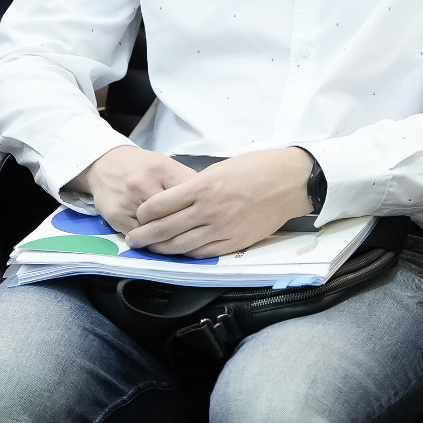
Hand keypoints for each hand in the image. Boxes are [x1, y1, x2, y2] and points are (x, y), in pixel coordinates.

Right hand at [76, 145, 198, 233]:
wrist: (106, 164)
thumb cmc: (141, 166)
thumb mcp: (166, 165)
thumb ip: (186, 181)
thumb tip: (209, 199)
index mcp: (161, 169)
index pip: (188, 195)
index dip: (199, 208)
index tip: (206, 217)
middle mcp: (143, 184)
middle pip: (172, 215)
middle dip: (186, 225)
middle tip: (196, 232)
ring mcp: (128, 202)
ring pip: (156, 229)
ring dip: (169, 236)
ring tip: (179, 239)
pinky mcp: (116, 217)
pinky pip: (139, 236)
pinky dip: (151, 241)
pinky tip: (159, 241)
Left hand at [124, 148, 312, 257]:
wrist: (289, 181)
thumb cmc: (256, 168)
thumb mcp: (219, 168)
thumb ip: (196, 186)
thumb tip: (175, 199)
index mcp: (202, 187)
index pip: (159, 205)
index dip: (144, 213)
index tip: (138, 215)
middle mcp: (208, 211)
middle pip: (165, 229)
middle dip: (144, 236)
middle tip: (133, 240)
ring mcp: (221, 229)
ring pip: (181, 246)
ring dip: (161, 250)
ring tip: (150, 250)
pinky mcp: (234, 242)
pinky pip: (203, 253)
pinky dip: (186, 255)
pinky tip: (178, 254)